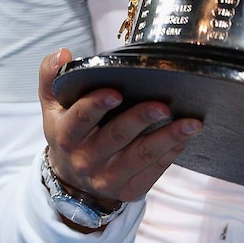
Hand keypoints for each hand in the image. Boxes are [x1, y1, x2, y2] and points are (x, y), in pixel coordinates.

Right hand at [39, 48, 202, 207]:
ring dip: (168, 138)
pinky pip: (154, 170)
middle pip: (116, 137)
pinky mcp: (129, 189)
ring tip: (191, 123)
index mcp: (66, 134)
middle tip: (163, 104)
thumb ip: (51, 75)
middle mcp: (86, 159)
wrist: (72, 178)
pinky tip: (186, 136)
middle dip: (140, 119)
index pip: (80, 118)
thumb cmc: (68, 130)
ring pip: (141, 156)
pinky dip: (172, 152)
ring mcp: (108, 177)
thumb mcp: (53, 105)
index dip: (97, 105)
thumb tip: (61, 53)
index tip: (116, 91)